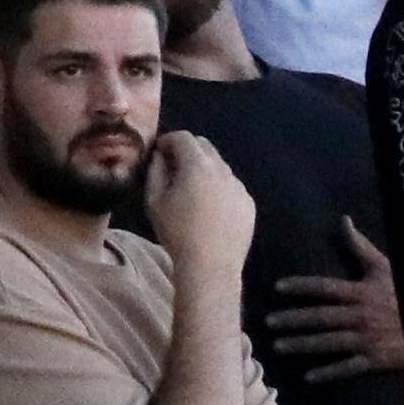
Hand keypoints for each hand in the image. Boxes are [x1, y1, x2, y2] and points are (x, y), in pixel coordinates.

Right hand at [147, 131, 253, 281]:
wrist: (210, 267)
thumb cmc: (177, 233)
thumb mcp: (154, 200)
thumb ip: (155, 171)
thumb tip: (160, 156)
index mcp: (197, 165)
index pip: (183, 137)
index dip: (168, 141)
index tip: (159, 153)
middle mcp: (222, 169)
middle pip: (204, 146)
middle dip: (187, 150)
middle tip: (174, 168)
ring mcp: (239, 187)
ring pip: (219, 166)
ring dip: (204, 169)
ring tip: (193, 193)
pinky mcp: (249, 204)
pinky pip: (231, 186)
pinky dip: (219, 188)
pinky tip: (211, 210)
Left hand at [262, 219, 403, 385]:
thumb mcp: (385, 266)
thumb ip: (361, 246)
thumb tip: (343, 219)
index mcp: (360, 292)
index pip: (324, 287)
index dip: (300, 287)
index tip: (277, 288)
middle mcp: (359, 316)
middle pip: (320, 317)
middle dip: (293, 319)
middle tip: (267, 322)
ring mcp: (366, 339)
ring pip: (328, 342)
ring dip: (302, 344)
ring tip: (278, 346)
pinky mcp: (375, 360)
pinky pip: (348, 366)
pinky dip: (328, 372)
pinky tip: (307, 376)